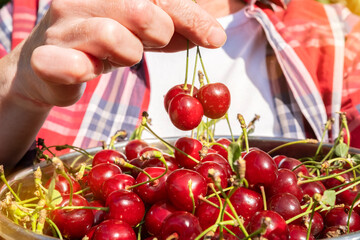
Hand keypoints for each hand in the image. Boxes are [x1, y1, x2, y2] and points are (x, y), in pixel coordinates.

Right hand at [7, 0, 226, 107]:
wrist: (51, 66)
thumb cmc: (104, 44)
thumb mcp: (143, 32)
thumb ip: (175, 29)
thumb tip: (213, 33)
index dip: (192, 16)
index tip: (215, 38)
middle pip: (141, 8)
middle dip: (161, 31)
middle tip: (156, 42)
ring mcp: (63, 26)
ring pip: (111, 34)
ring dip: (129, 53)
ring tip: (122, 56)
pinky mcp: (47, 57)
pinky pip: (71, 63)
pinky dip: (83, 69)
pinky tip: (86, 69)